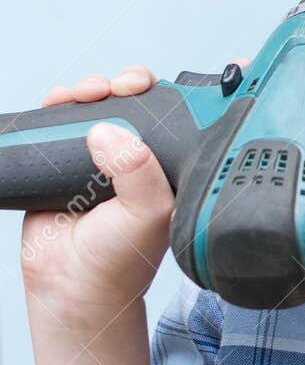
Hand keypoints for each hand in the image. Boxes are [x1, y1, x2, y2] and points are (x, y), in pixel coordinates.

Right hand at [20, 59, 248, 320]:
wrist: (71, 285)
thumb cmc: (120, 258)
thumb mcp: (148, 211)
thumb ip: (137, 168)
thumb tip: (106, 130)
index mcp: (170, 167)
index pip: (182, 118)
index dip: (184, 92)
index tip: (182, 78)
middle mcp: (138, 157)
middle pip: (138, 101)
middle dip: (132, 83)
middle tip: (128, 86)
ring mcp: (102, 156)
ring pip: (100, 103)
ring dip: (95, 86)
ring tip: (92, 92)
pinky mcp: (64, 158)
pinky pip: (62, 118)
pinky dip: (60, 102)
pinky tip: (62, 101)